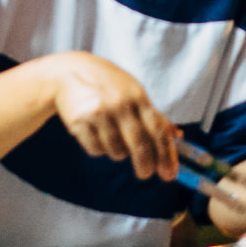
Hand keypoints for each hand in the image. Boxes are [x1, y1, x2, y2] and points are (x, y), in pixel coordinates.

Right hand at [39, 50, 180, 181]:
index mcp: (137, 96)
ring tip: (112, 135)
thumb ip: (152, 114)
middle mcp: (119, 104)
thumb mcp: (132, 91)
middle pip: (139, 145)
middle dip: (145, 165)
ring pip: (116, 151)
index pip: (157, 130)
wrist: (68, 72)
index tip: (169, 173)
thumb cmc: (107, 85)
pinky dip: (99, 148)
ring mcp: (99, 113)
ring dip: (118, 152)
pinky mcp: (80, 122)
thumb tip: (177, 136)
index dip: (166, 154)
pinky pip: (96, 150)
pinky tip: (96, 133)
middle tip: (146, 174)